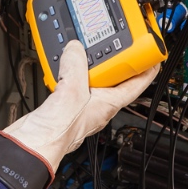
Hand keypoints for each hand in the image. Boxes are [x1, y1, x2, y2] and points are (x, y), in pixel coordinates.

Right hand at [0, 41, 159, 176]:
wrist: (34, 143)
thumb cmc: (59, 130)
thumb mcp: (72, 89)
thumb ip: (75, 64)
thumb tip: (76, 49)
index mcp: (109, 104)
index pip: (136, 85)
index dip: (146, 70)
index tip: (153, 57)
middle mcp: (98, 105)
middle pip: (113, 78)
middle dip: (114, 61)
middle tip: (116, 45)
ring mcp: (82, 105)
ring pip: (91, 79)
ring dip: (89, 64)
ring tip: (86, 50)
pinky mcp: (65, 104)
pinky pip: (73, 83)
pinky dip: (70, 70)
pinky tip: (63, 63)